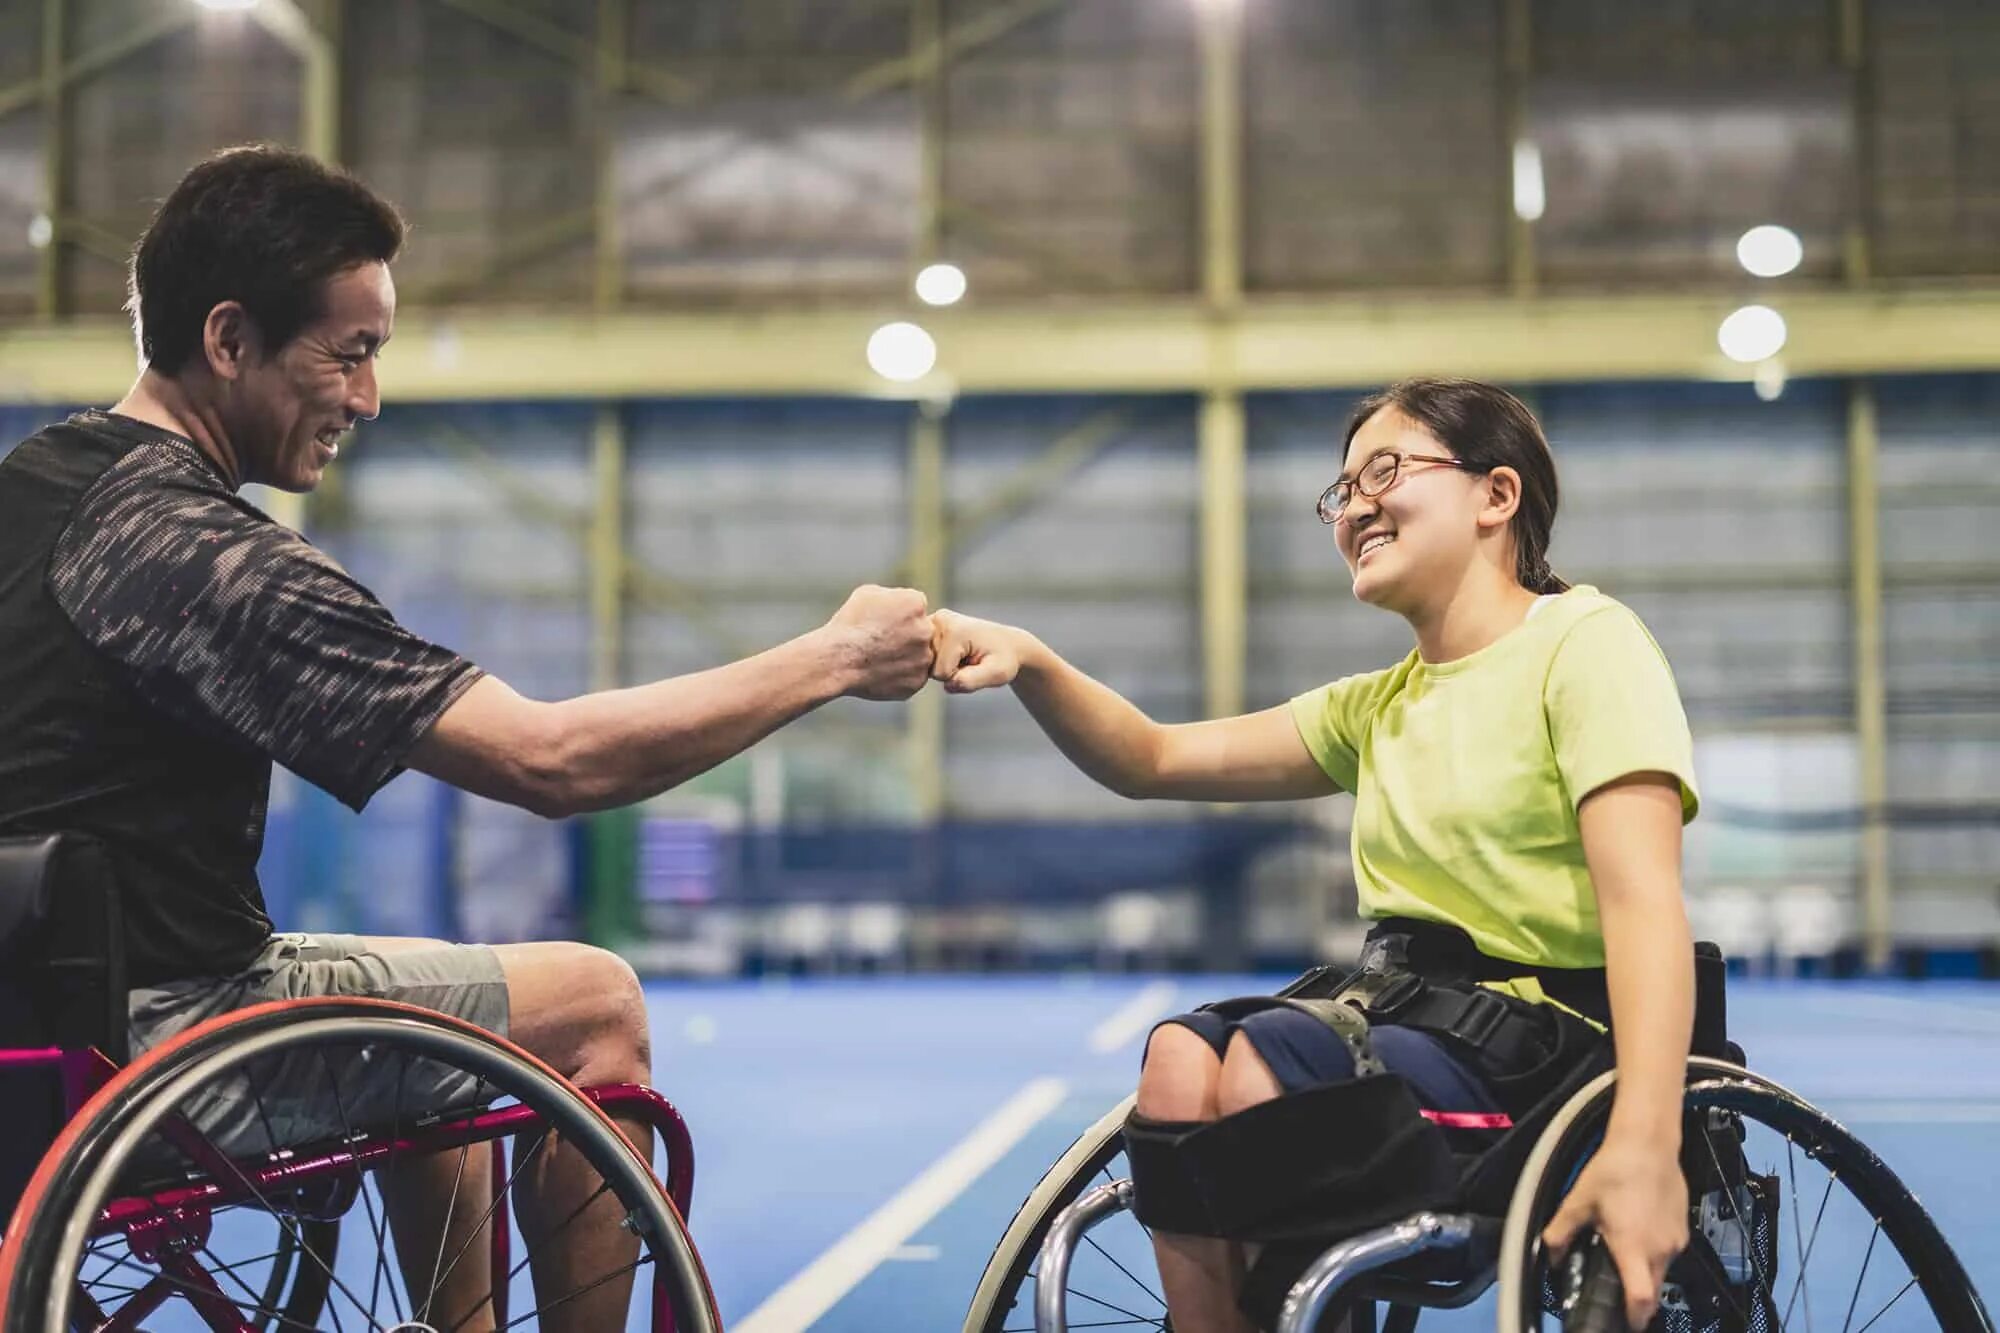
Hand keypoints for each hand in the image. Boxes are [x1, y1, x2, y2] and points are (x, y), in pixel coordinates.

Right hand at [823, 585, 934, 700]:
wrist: (836, 661)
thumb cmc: (848, 626)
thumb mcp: (868, 594)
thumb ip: (894, 596)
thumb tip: (902, 603)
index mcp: (916, 603)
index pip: (916, 608)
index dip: (898, 616)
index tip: (882, 623)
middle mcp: (926, 630)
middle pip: (921, 632)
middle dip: (906, 636)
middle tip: (881, 643)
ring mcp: (923, 658)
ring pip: (919, 656)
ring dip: (904, 657)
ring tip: (878, 658)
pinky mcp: (917, 681)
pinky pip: (912, 677)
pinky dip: (900, 676)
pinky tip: (880, 672)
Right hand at [929, 609, 1031, 693]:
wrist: (1008, 644)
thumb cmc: (1004, 659)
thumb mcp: (996, 674)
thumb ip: (971, 681)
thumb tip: (947, 684)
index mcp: (954, 630)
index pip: (940, 673)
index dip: (957, 677)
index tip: (974, 665)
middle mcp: (939, 620)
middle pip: (929, 667)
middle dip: (948, 671)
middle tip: (969, 660)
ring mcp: (933, 620)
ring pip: (925, 662)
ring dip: (943, 665)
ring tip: (963, 656)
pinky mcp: (930, 624)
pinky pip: (924, 656)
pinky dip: (938, 659)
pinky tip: (954, 653)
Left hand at [1541, 1133, 1688, 1329]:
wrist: (1648, 1143)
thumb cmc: (1613, 1170)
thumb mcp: (1577, 1201)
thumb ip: (1560, 1232)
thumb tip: (1549, 1255)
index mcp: (1633, 1247)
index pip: (1642, 1299)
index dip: (1634, 1319)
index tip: (1624, 1324)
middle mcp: (1660, 1250)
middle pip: (1652, 1292)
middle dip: (1635, 1298)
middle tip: (1614, 1289)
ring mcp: (1675, 1241)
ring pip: (1661, 1273)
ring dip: (1643, 1273)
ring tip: (1621, 1252)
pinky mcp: (1683, 1231)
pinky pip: (1668, 1254)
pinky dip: (1653, 1254)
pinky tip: (1636, 1232)